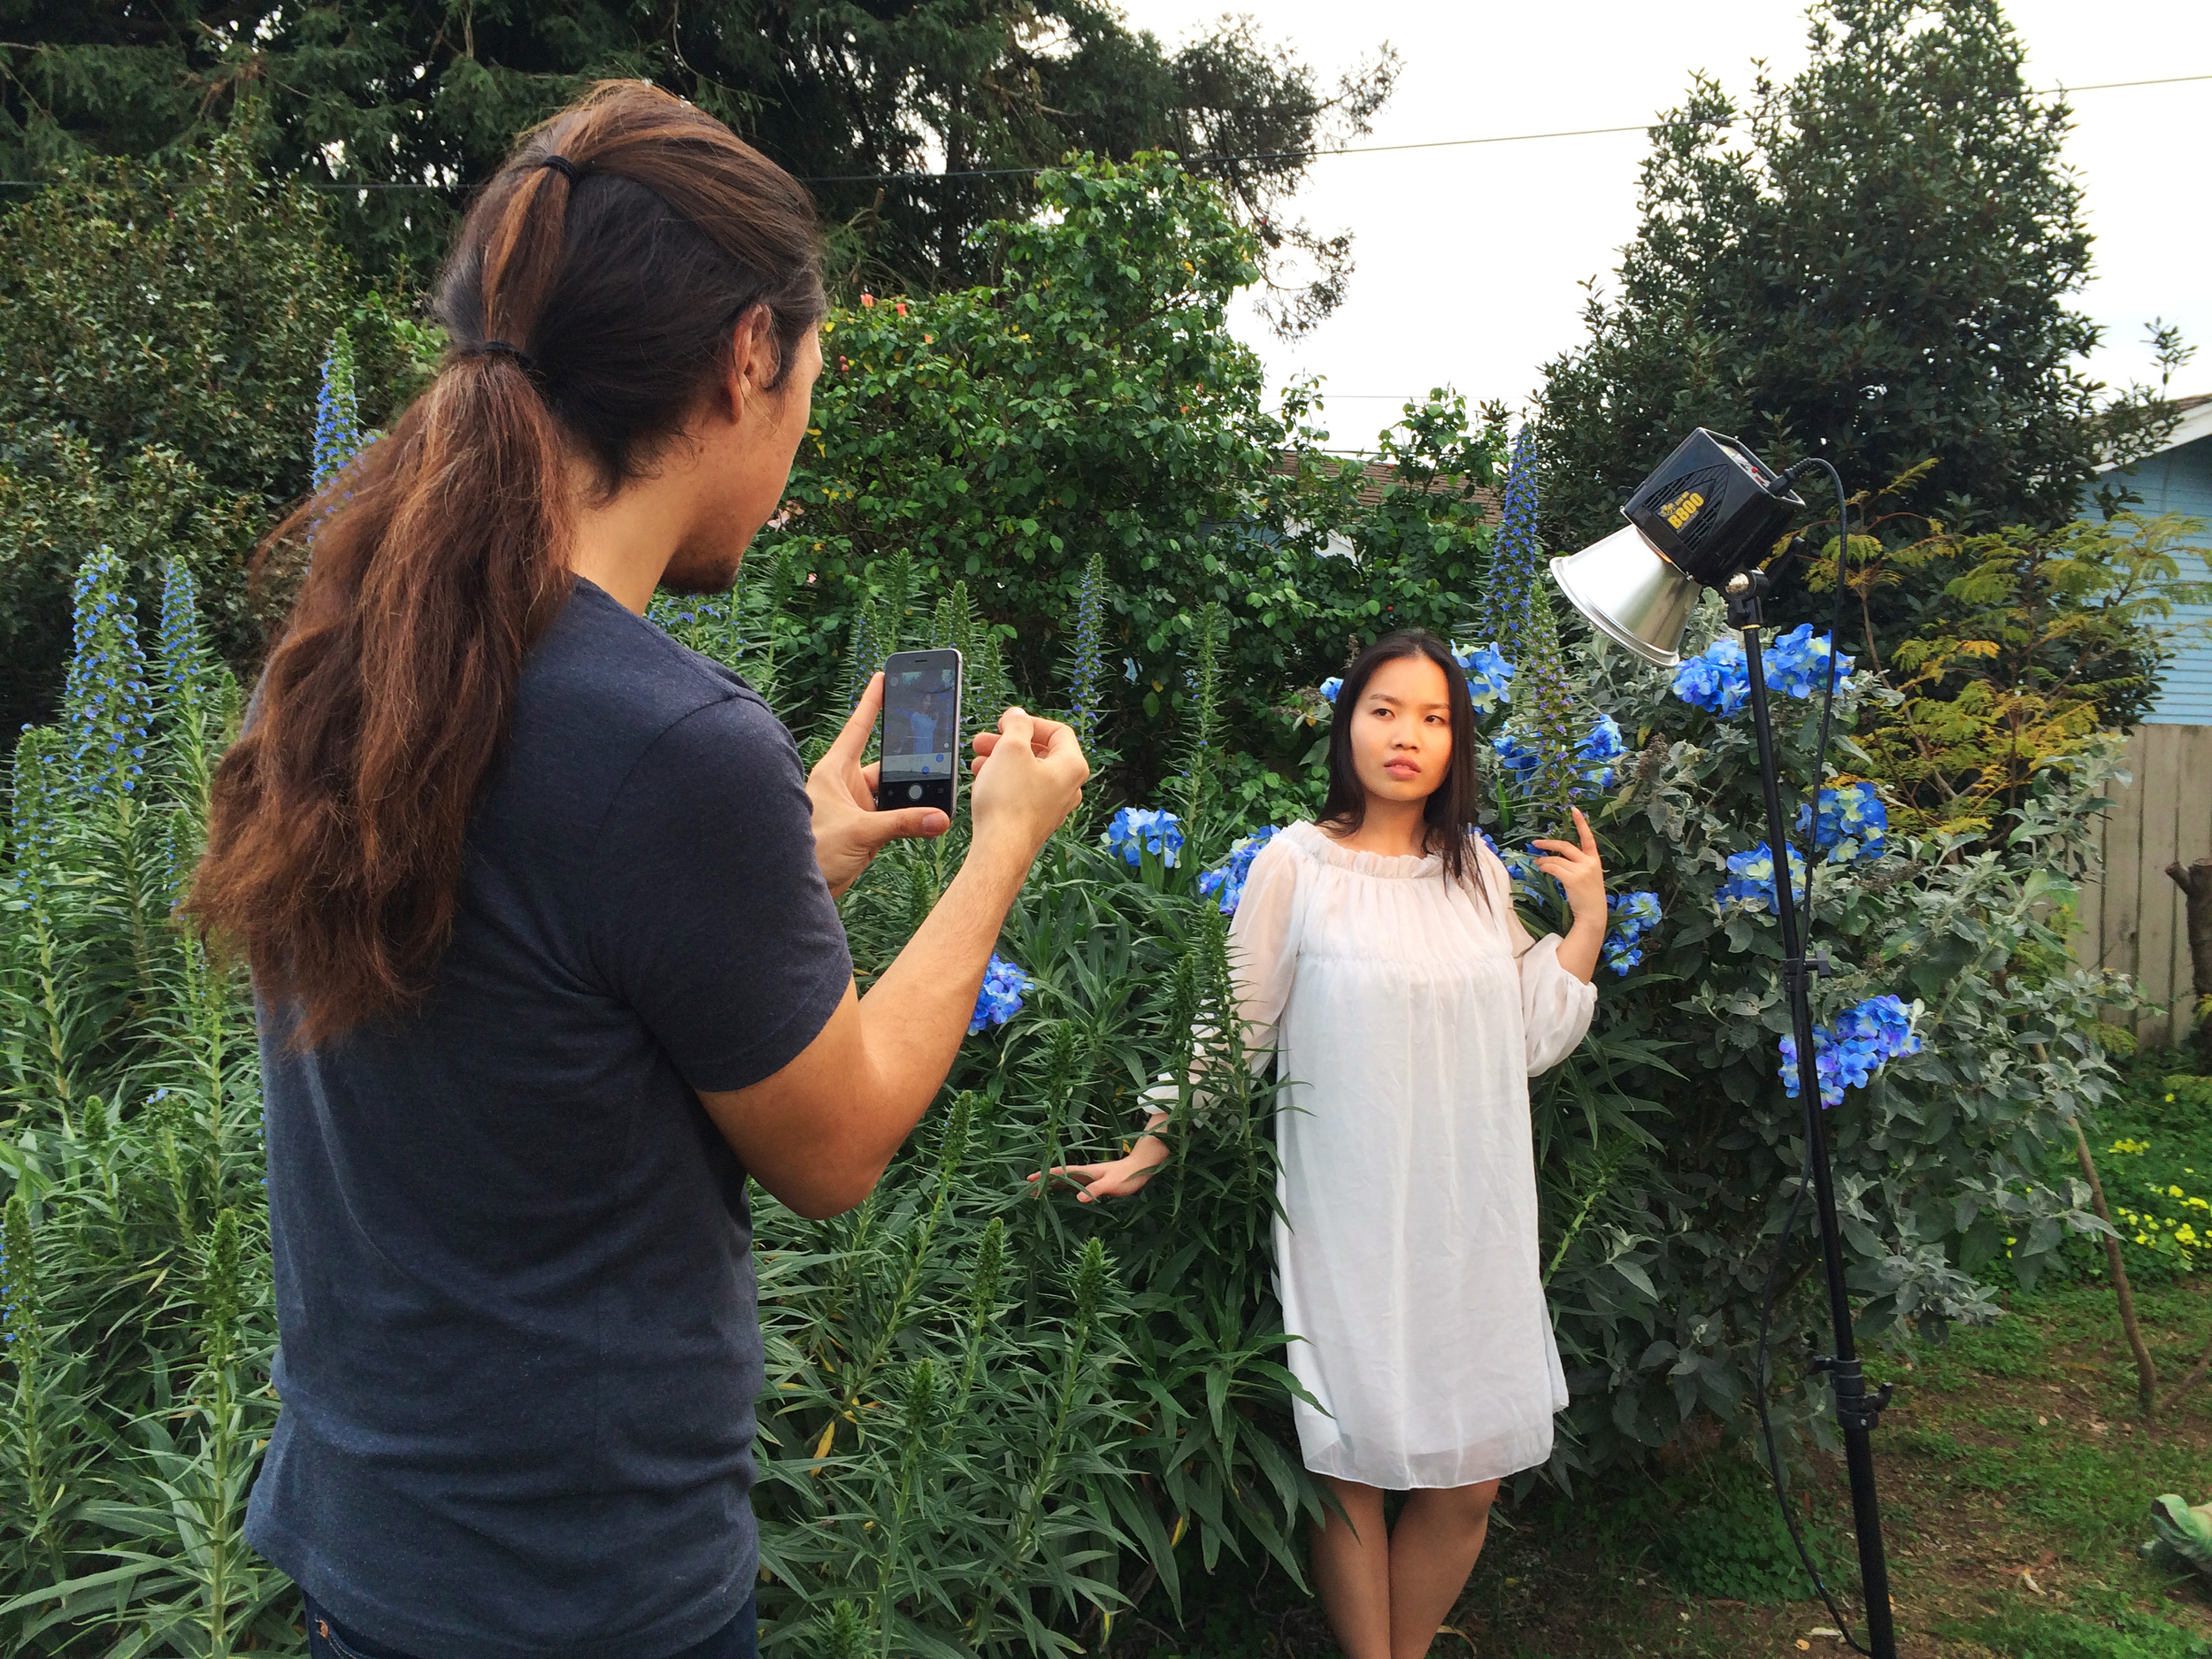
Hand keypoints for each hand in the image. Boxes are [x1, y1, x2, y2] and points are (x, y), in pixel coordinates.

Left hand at [806, 673, 947, 899]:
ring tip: (937, 799)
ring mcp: (856, 807)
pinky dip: (910, 819)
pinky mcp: (865, 829)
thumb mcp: (860, 832)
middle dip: (910, 765)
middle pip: (885, 765)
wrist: (797, 889)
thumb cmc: (813, 852)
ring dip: (912, 798)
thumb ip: (902, 823)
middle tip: (936, 751)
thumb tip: (937, 819)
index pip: (857, 729)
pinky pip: (894, 816)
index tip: (882, 678)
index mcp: (834, 771)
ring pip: (893, 793)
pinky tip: (929, 821)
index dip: (871, 703)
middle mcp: (844, 785)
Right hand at [966, 706, 1087, 860]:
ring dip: (1002, 761)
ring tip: (977, 760)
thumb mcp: (1011, 749)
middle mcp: (1069, 787)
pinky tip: (982, 780)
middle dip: (1008, 742)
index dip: (1030, 722)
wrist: (1000, 848)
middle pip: (1040, 752)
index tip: (1007, 723)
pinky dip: (1004, 781)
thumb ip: (1017, 725)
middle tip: (984, 740)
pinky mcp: (1036, 819)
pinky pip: (1022, 792)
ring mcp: (1053, 805)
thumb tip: (1018, 715)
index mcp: (1072, 766)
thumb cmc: (1010, 801)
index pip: (1058, 731)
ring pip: (1028, 772)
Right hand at [1027, 1135, 1169, 1202]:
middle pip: (1060, 1176)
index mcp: (1086, 1172)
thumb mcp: (1113, 1184)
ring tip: (1039, 1193)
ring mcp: (1090, 1178)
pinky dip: (1064, 1189)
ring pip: (1066, 1181)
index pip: (1061, 1172)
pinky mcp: (1096, 1183)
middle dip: (1044, 1182)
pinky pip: (1075, 1186)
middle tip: (1028, 1190)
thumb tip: (1079, 1197)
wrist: (1143, 1166)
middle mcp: (1085, 1173)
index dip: (1045, 1176)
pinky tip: (1062, 1195)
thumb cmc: (1129, 1175)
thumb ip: (1097, 1189)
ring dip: (1052, 1186)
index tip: (1029, 1180)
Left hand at [1531, 806, 1607, 936]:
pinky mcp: (1572, 879)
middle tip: (1536, 843)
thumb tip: (1555, 858)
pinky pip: (1553, 868)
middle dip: (1549, 843)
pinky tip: (1542, 868)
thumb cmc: (1589, 896)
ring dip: (1544, 860)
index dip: (1581, 823)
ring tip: (1539, 863)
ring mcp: (1581, 870)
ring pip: (1556, 859)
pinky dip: (1545, 867)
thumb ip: (1577, 864)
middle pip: (1566, 846)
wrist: (1594, 914)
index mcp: (1595, 859)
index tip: (1574, 809)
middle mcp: (1589, 862)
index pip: (1588, 837)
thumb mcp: (1589, 876)